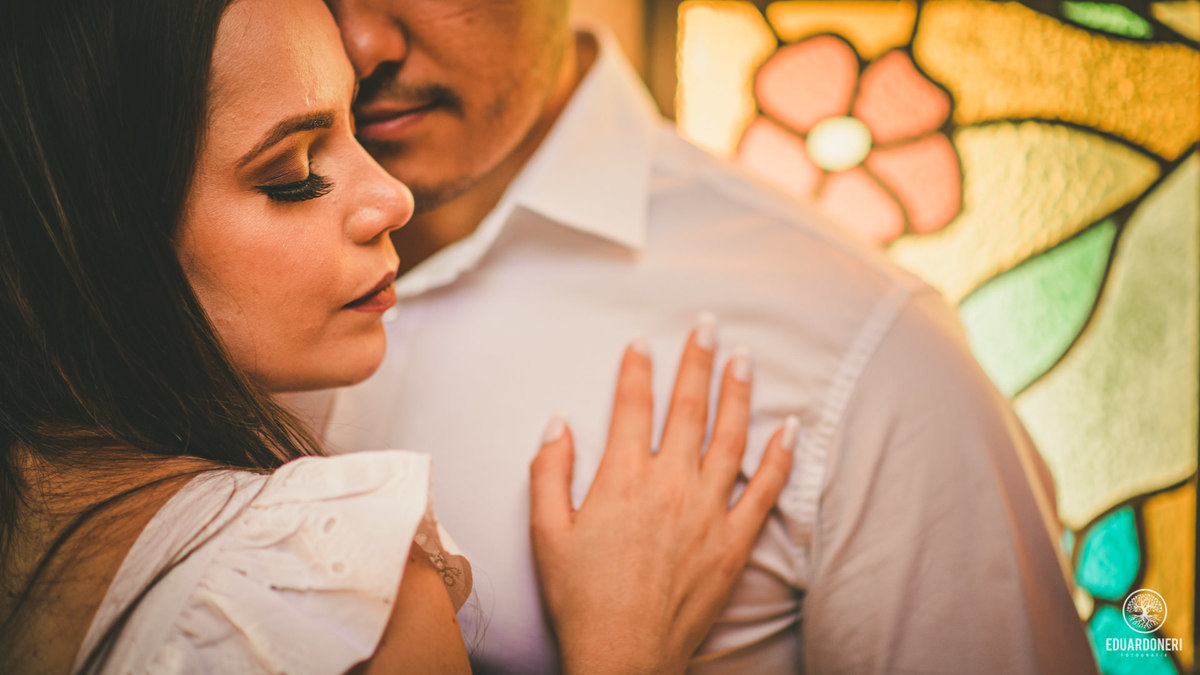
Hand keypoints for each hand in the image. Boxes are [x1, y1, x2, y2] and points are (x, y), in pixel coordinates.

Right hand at [530, 317, 797, 673]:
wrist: (624, 655)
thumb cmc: (580, 596)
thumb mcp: (545, 532)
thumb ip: (549, 471)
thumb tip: (559, 421)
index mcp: (623, 479)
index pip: (632, 406)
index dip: (636, 369)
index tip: (641, 341)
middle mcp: (670, 485)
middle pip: (689, 409)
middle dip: (698, 361)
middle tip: (709, 326)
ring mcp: (708, 511)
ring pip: (731, 437)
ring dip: (739, 392)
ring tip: (746, 358)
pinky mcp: (735, 542)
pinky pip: (767, 490)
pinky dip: (783, 457)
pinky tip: (792, 427)